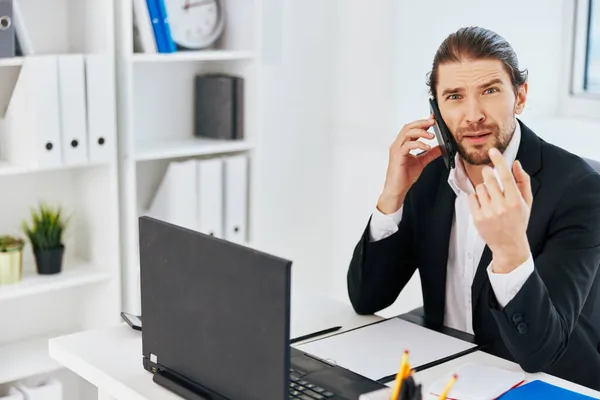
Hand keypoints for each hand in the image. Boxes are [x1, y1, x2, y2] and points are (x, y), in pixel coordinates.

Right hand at [377, 117, 441, 213]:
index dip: (422, 122)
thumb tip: (441, 147)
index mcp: (402, 145)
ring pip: (407, 133)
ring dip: (421, 132)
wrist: (397, 189)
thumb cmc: (404, 177)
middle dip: (421, 123)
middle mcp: (397, 145)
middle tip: (433, 122)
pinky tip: (427, 147)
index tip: (432, 119)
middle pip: (408, 127)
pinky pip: (408, 145)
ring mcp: (396, 150)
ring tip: (432, 136)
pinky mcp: (397, 156)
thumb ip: (430, 154)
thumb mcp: (421, 162)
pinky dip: (418, 144)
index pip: (411, 129)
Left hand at [468, 147, 532, 272]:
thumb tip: (515, 163)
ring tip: (491, 199)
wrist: (508, 244)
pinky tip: (484, 205)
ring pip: (479, 188)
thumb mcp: (526, 202)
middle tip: (490, 177)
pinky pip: (471, 197)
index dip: (498, 161)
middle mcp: (501, 207)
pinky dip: (476, 198)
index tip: (492, 151)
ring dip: (484, 189)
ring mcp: (488, 213)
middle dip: (488, 174)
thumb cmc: (518, 221)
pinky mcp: (477, 218)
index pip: (505, 176)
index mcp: (515, 201)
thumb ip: (523, 181)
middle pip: (489, 179)